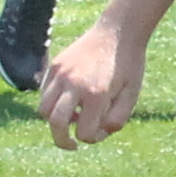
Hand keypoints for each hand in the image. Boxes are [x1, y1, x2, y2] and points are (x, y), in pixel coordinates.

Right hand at [40, 19, 146, 148]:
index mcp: (96, 94)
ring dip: (55, 120)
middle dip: (62, 141)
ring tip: (73, 116)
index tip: (104, 129)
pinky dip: (52, 103)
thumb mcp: (131, 95)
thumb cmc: (128, 65)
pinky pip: (44, 93)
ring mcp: (61, 74)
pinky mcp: (54, 66)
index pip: (84, 132)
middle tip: (72, 145)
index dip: (95, 138)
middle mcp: (74, 84)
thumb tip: (96, 133)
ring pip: (43, 109)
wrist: (117, 31)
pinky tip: (70, 100)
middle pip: (55, 124)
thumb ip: (117, 120)